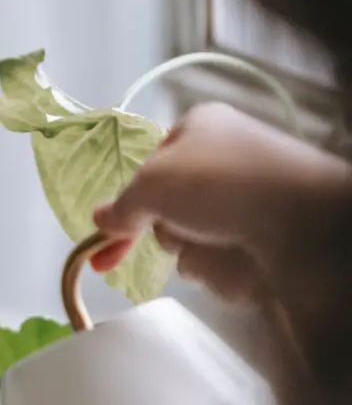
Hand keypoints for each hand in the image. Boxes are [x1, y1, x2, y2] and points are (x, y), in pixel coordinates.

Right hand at [92, 103, 351, 316]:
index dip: (125, 212)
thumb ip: (122, 206)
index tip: (102, 252)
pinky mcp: (260, 245)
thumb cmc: (225, 183)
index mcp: (197, 132)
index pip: (147, 174)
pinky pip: (221, 270)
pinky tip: (245, 261)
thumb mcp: (155, 183)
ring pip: (192, 250)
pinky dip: (226, 272)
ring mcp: (242, 208)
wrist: (304, 221)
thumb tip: (98, 221)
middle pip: (167, 218)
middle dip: (170, 234)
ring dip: (199, 256)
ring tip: (225, 243)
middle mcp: (221, 166)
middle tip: (187, 230)